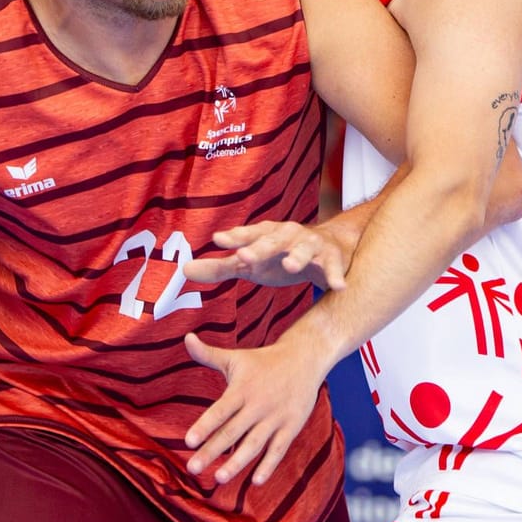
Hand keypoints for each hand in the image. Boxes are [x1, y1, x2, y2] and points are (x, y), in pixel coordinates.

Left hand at [182, 221, 352, 289]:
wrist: (329, 247)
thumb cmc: (281, 256)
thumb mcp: (251, 262)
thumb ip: (220, 267)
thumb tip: (184, 270)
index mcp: (265, 235)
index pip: (246, 235)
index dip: (234, 237)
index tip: (218, 239)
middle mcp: (287, 235)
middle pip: (271, 240)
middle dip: (259, 247)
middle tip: (244, 256)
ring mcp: (310, 245)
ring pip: (303, 250)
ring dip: (297, 256)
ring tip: (291, 266)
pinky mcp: (331, 259)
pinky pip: (333, 267)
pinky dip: (335, 275)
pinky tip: (337, 286)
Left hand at [182, 330, 331, 486]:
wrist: (304, 358)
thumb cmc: (263, 361)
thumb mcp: (235, 357)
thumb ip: (208, 354)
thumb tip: (186, 338)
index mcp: (241, 389)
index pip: (220, 411)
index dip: (205, 426)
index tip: (188, 441)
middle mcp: (257, 405)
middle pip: (232, 432)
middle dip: (211, 451)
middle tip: (192, 469)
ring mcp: (275, 418)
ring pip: (253, 445)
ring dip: (236, 463)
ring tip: (218, 478)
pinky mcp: (291, 427)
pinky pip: (278, 450)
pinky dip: (268, 466)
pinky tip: (256, 482)